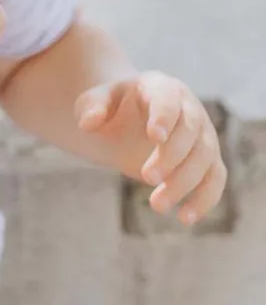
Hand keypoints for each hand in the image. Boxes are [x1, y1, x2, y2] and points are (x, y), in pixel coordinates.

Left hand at [76, 72, 227, 224]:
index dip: (164, 117)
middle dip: (171, 157)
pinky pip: (216, 178)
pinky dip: (206, 198)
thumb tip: (87, 124)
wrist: (129, 121)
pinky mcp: (209, 158)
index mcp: (161, 87)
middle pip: (190, 131)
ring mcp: (203, 133)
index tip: (154, 137)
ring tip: (157, 204)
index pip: (167, 99)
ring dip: (185, 183)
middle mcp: (189, 107)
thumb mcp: (95, 101)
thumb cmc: (113, 108)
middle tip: (147, 178)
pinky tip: (185, 218)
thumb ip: (91, 108)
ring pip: (205, 158)